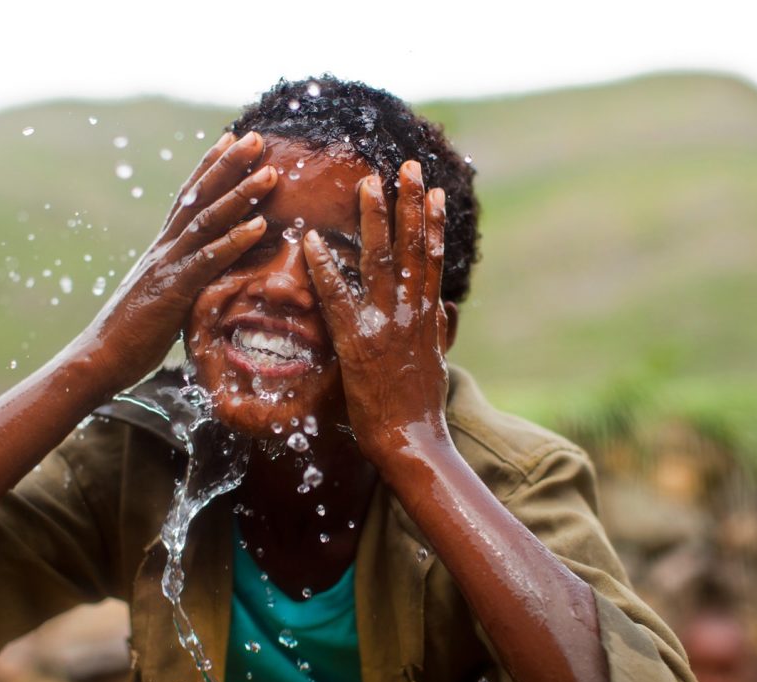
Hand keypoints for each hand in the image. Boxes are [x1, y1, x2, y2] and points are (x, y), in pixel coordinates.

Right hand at [75, 131, 274, 390]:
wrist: (98, 360)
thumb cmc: (129, 339)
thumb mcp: (161, 302)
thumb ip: (181, 284)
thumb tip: (202, 281)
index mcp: (161, 250)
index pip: (187, 199)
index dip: (208, 167)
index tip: (229, 139)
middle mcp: (163, 249)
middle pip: (199, 197)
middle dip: (228, 164)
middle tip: (255, 137)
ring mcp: (167, 267)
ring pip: (207, 221)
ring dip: (240, 194)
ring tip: (270, 172)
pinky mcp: (173, 291)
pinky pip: (207, 260)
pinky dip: (234, 240)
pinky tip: (258, 224)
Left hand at [303, 160, 449, 461]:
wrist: (411, 440)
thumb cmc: (421, 407)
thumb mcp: (437, 361)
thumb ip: (437, 330)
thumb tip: (443, 308)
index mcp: (427, 315)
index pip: (432, 258)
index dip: (432, 222)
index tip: (433, 190)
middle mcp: (410, 312)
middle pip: (412, 247)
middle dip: (409, 204)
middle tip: (406, 167)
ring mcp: (384, 324)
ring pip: (381, 261)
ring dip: (375, 219)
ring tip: (368, 183)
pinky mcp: (357, 342)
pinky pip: (337, 296)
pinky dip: (324, 267)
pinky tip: (312, 240)